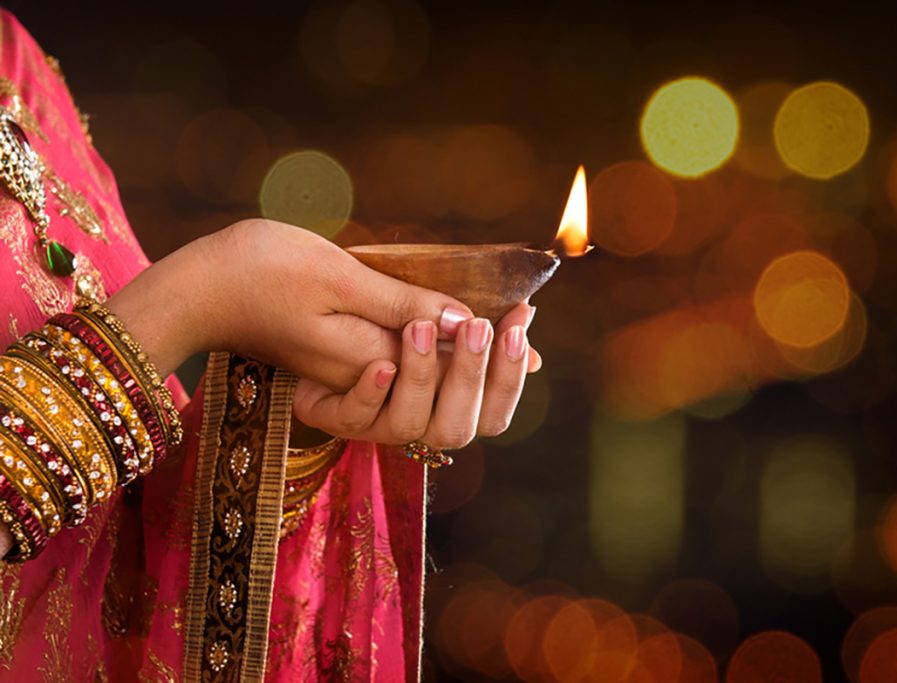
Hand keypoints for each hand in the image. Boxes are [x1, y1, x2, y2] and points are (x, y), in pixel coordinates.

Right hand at [105, 219, 473, 388]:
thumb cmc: (261, 270)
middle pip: (449, 424)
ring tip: (502, 322)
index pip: (446, 390)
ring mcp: (361, 397)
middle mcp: (365, 400)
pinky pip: (420, 399)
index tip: (515, 312)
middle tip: (509, 319)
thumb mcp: (337, 277)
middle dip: (487, 375)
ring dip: (479, 379)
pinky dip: (458, 376)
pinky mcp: (356, 381)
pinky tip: (479, 330)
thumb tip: (463, 321)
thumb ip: (401, 304)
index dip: (491, 359)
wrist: (202, 287)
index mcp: (361, 377)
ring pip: (439, 422)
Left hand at [293, 303, 539, 444]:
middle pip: (457, 428)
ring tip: (419, 328)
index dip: (507, 380)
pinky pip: (354, 418)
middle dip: (469, 377)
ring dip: (420, 376)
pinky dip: (369, 393)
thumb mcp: (437, 320)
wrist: (321, 320)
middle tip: (474, 327)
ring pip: (408, 424)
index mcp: (451, 407)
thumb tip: (532, 343)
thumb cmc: (390, 322)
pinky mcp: (334, 417)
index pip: (494, 417)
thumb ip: (477, 334)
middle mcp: (419, 424)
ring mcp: (376, 425)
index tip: (513, 330)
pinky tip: (380, 363)